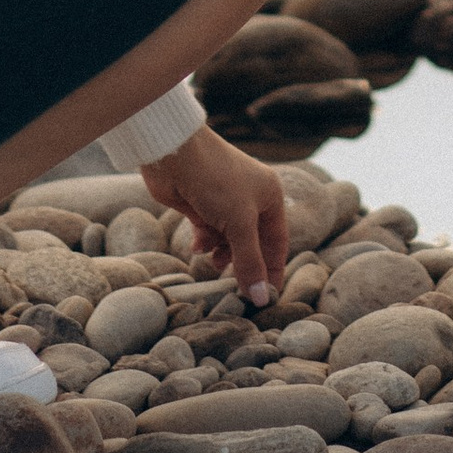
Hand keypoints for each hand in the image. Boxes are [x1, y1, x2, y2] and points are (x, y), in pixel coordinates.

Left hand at [141, 128, 290, 306]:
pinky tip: (197, 246)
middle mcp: (250, 198)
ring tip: (215, 262)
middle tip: (237, 289)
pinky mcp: (201, 205)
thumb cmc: (215, 181)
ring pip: (229, 240)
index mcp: (269, 196)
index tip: (267, 298)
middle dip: (244, 264)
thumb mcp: (239, 224)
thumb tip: (261, 299)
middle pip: (252, 243)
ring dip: (222, 254)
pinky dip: (204, 242)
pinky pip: (209, 233)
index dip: (273, 270)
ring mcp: (224, 202)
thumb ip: (250, 262)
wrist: (175, 154)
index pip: (277, 242)